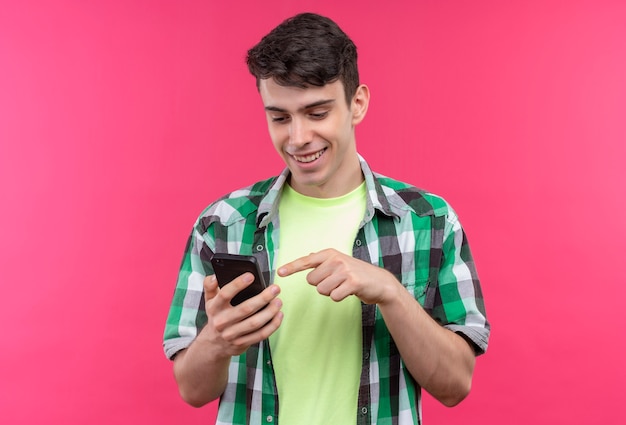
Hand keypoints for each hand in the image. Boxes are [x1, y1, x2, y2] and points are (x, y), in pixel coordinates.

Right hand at [198, 273, 282, 356]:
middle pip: (245, 309)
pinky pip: (260, 335)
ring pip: (255, 323)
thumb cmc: (216, 316)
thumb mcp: (209, 300)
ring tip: (279, 301)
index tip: (251, 276)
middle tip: (275, 289)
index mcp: (215, 308)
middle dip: (263, 298)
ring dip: (270, 312)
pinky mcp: (242, 343)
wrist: (213, 344)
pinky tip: (278, 315)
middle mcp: (222, 321)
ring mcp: (232, 334)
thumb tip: (214, 276)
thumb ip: (209, 286)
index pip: (225, 294)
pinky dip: (272, 325)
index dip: (238, 284)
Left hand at [277, 248, 398, 303]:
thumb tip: (308, 257)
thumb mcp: (340, 262)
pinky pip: (334, 296)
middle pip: (312, 281)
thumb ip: (323, 260)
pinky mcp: (352, 282)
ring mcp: (344, 270)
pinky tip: (349, 292)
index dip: (292, 267)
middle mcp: (336, 259)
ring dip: (331, 292)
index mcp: (330, 253)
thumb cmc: (356, 273)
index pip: (306, 261)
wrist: (379, 282)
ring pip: (321, 290)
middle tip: (336, 282)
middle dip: (322, 285)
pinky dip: (339, 297)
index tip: (280, 272)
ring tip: (343, 286)